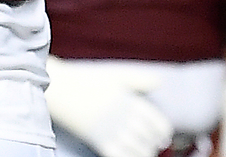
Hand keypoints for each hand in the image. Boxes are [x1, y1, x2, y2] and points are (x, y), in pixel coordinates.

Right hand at [44, 55, 172, 156]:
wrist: (61, 88)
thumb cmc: (87, 80)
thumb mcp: (114, 75)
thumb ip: (138, 80)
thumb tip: (160, 81)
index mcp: (131, 101)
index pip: (159, 124)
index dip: (164, 133)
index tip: (163, 136)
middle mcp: (125, 117)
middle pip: (152, 141)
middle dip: (154, 145)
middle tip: (151, 145)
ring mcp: (113, 131)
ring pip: (139, 152)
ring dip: (143, 154)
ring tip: (139, 151)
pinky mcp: (99, 141)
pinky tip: (125, 154)